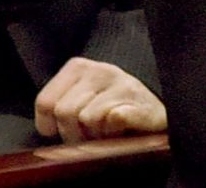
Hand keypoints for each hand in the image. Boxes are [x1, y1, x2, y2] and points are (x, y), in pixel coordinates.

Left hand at [33, 57, 166, 142]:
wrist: (160, 115)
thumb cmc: (116, 111)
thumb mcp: (83, 101)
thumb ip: (61, 107)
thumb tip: (45, 130)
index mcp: (77, 68)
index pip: (45, 102)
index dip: (50, 126)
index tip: (65, 132)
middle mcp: (98, 70)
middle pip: (64, 112)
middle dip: (75, 135)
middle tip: (91, 137)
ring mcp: (120, 85)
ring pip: (87, 119)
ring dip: (96, 136)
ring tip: (109, 134)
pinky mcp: (138, 103)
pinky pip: (112, 121)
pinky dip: (114, 135)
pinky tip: (122, 133)